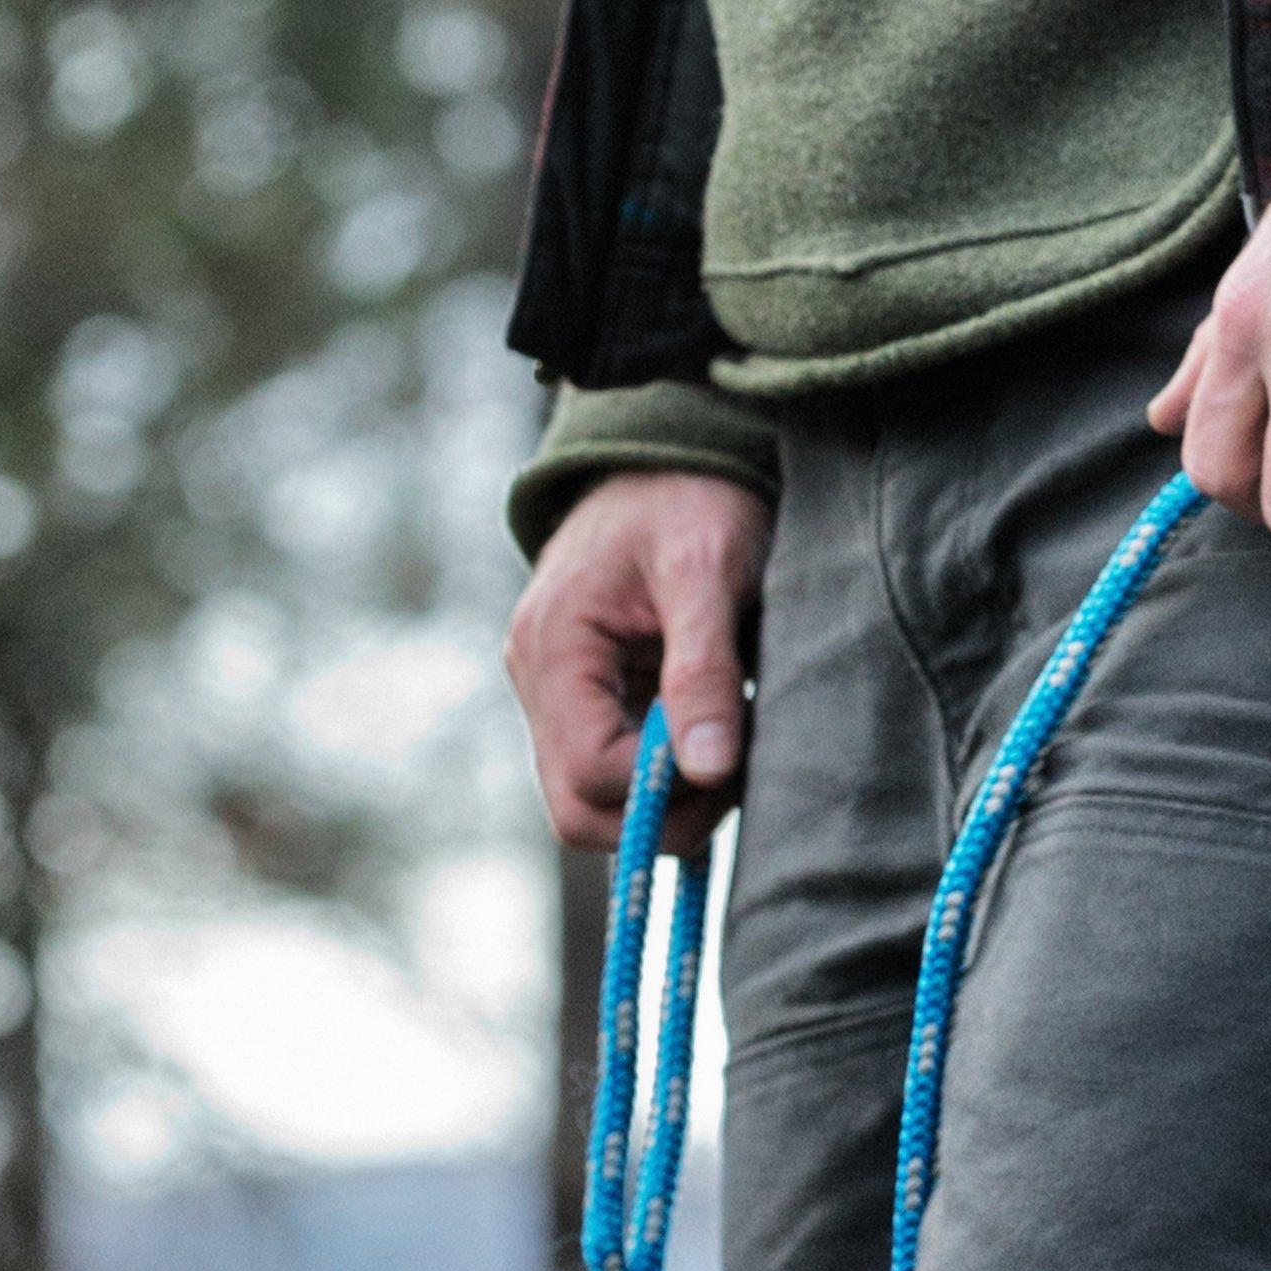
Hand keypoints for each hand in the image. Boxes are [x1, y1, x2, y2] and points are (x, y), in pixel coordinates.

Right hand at [504, 468, 773, 855]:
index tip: (730, 754)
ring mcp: (554, 693)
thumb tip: (706, 769)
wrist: (671, 455)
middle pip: (580, 811)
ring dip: (672, 799)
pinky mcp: (586, 700)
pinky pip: (616, 774)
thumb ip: (705, 671)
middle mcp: (537, 678)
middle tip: (734, 766)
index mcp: (553, 647)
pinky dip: (669, 779)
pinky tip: (714, 737)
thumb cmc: (693, 498)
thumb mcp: (710, 572)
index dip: (664, 790)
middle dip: (664, 814)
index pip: (590, 777)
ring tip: (729, 741)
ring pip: (599, 804)